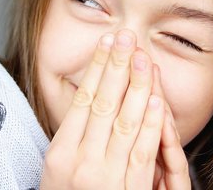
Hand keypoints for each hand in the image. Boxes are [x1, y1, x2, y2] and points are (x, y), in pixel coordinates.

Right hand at [41, 30, 185, 188]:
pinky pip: (141, 152)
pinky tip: (155, 100)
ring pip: (124, 122)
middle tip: (126, 36)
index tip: (107, 41)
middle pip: (103, 104)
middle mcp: (81, 163)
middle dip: (117, 67)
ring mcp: (106, 178)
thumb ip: (73, 136)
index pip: (82, 99)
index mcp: (60, 154)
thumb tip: (89, 96)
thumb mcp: (57, 171)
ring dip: (136, 87)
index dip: (97, 68)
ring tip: (142, 57)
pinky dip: (149, 124)